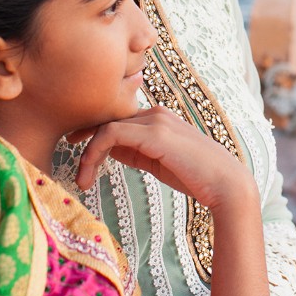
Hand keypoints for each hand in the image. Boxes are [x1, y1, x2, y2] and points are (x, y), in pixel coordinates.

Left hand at [71, 107, 253, 208]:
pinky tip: (88, 173)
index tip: (78, 151)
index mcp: (158, 117)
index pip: (118, 117)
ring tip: (80, 178)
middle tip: (70, 155)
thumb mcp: (157, 162)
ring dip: (86, 152)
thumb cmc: (195, 176)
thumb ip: (135, 151)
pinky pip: (111, 135)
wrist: (225, 183)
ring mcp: (155, 120)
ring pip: (106, 126)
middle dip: (84, 136)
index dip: (93, 131)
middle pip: (108, 117)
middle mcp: (155, 112)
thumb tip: (108, 149)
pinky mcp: (153, 133)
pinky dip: (93, 153)